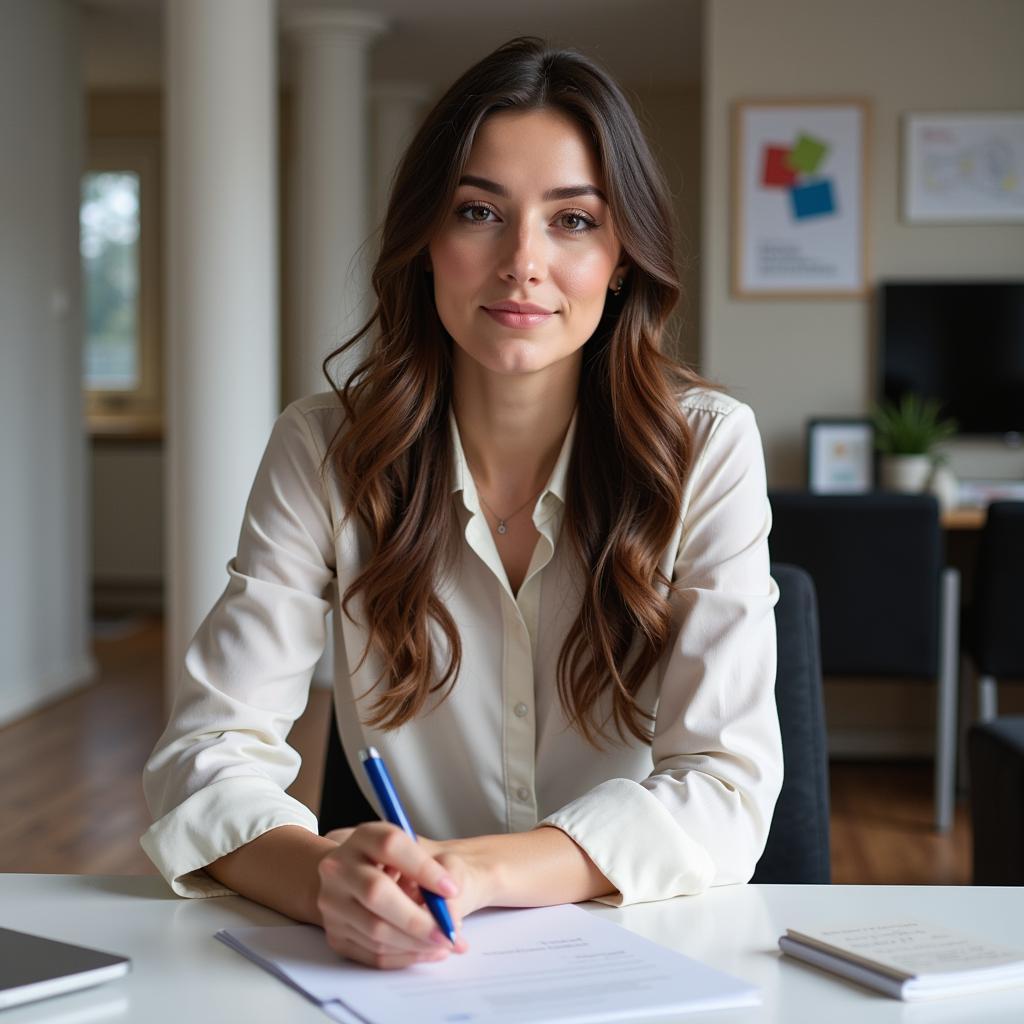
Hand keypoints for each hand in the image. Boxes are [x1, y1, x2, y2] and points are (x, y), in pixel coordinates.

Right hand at [317, 822, 483, 969]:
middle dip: (418, 919)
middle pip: (376, 892)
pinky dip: (404, 956)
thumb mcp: (417, 852)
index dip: (423, 868)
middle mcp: (339, 868)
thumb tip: (450, 912)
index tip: (451, 889)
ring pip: (375, 930)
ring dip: (415, 943)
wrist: (352, 877)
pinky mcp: (334, 934)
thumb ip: (437, 870)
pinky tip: (426, 951)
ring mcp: (332, 903)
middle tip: (449, 932)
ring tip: (445, 943)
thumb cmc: (398, 863)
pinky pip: (372, 953)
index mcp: (363, 837)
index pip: (390, 845)